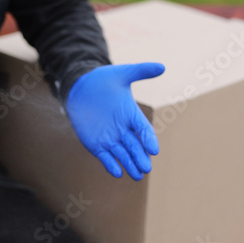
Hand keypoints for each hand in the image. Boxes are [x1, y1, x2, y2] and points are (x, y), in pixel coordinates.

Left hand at [66, 63, 164, 179]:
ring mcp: (110, 137)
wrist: (81, 87)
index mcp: (132, 115)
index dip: (148, 139)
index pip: (143, 130)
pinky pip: (105, 156)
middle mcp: (123, 129)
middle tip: (146, 168)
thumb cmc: (103, 80)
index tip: (154, 150)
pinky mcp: (96, 143)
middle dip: (140, 157)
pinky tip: (116, 172)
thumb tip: (162, 67)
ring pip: (122, 154)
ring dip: (129, 164)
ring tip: (137, 176)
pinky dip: (110, 164)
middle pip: (134, 146)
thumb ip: (141, 71)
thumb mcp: (122, 73)